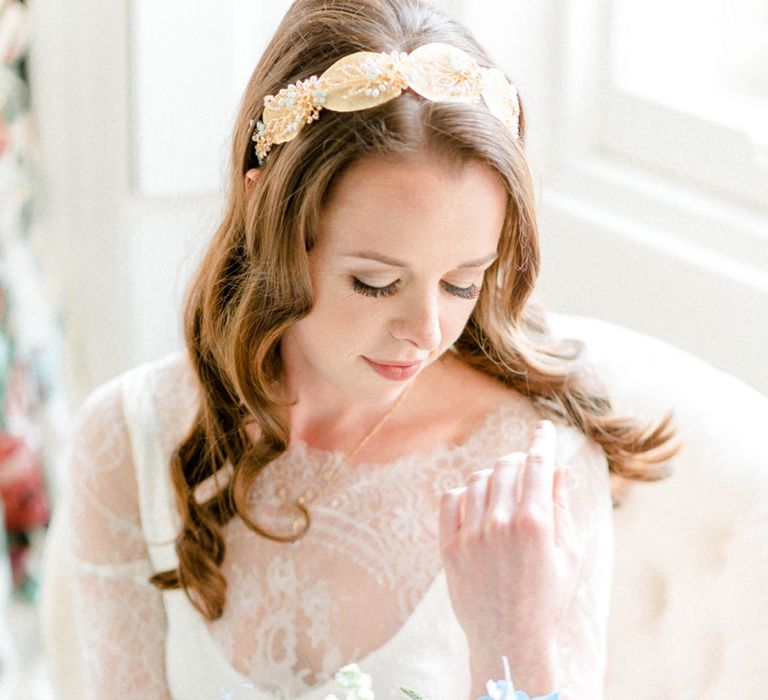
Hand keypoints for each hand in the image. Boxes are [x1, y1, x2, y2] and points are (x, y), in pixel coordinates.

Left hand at [438, 419, 581, 692]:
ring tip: (504, 491)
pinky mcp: (449, 546)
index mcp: (534, 523)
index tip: (543, 428)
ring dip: (493, 477)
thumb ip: (561, 507)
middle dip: (519, 461)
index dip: (542, 440)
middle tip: (526, 469)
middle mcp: (500, 523)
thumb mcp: (568, 554)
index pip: (537, 464)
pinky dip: (464, 492)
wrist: (509, 639)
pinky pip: (451, 498)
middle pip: (506, 467)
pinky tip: (477, 503)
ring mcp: (471, 533)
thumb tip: (560, 469)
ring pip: (478, 479)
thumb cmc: (547, 598)